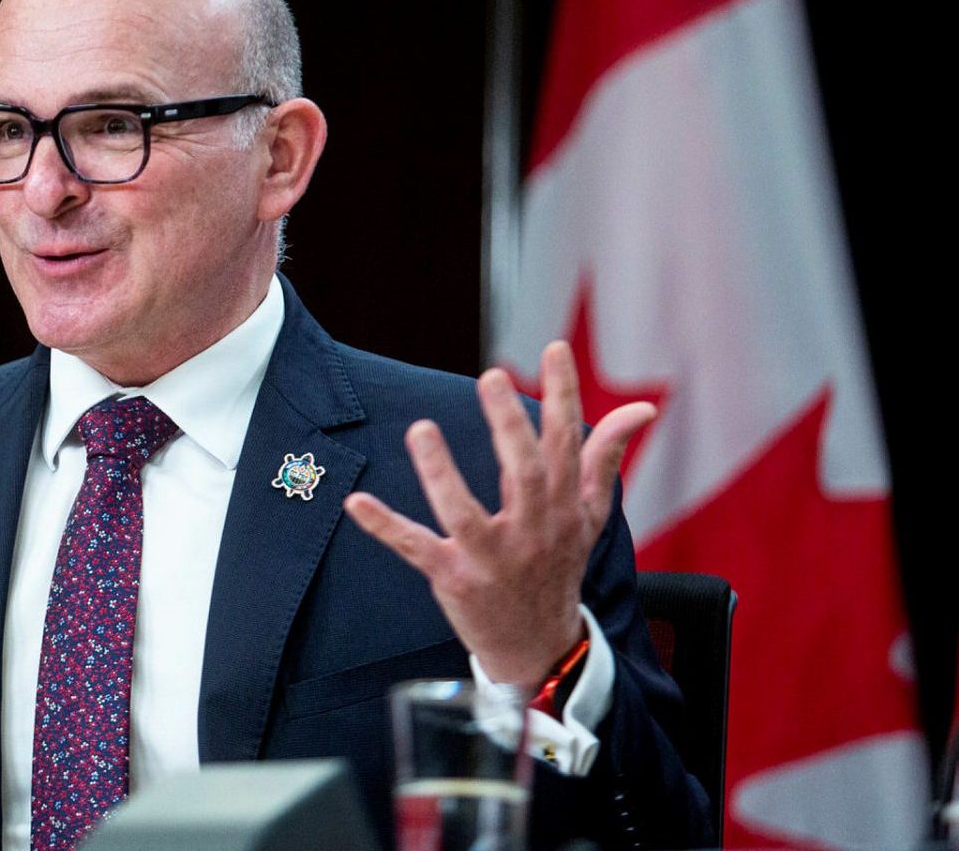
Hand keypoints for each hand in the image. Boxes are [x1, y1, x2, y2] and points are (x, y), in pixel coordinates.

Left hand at [343, 341, 654, 686]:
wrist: (540, 649)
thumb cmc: (559, 568)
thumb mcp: (591, 516)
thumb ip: (606, 458)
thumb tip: (642, 409)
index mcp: (564, 508)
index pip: (566, 444)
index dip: (563, 395)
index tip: (554, 349)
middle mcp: (533, 531)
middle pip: (525, 474)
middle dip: (509, 427)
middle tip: (492, 378)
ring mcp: (492, 558)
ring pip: (465, 513)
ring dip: (441, 473)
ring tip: (421, 430)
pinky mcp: (455, 579)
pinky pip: (417, 549)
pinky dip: (386, 527)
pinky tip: (357, 503)